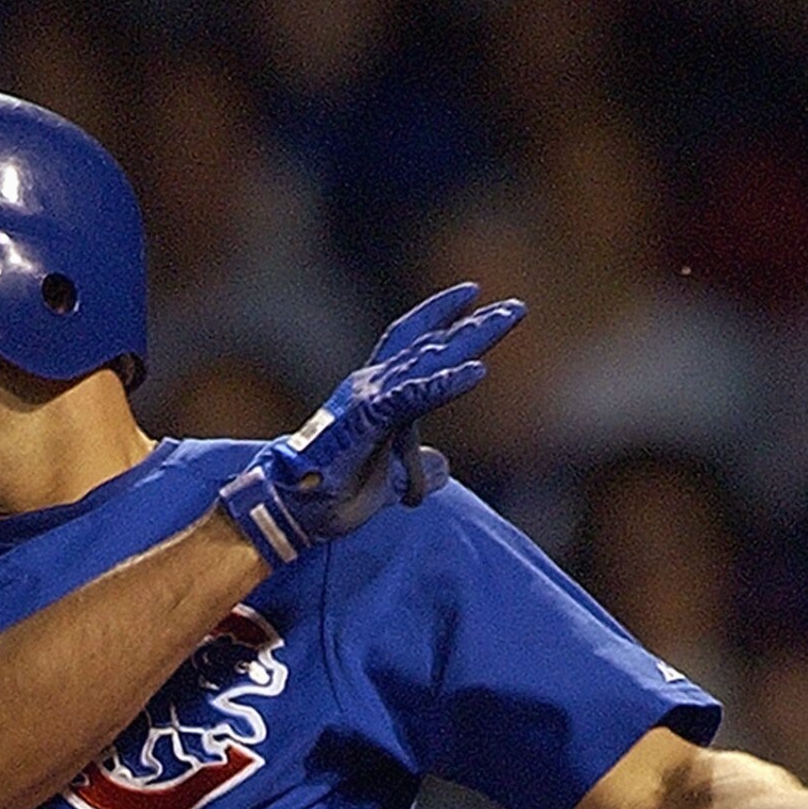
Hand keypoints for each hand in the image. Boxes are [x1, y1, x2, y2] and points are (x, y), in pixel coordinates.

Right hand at [217, 284, 523, 566]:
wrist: (291, 510)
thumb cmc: (330, 493)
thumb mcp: (388, 479)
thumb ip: (417, 467)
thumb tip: (445, 465)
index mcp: (374, 395)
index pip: (410, 343)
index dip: (440, 317)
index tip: (475, 298)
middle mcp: (371, 386)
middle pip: (430, 345)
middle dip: (474, 325)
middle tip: (516, 308)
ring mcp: (368, 399)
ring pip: (427, 360)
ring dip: (470, 338)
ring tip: (507, 319)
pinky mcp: (366, 421)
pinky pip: (413, 397)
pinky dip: (445, 383)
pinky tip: (477, 371)